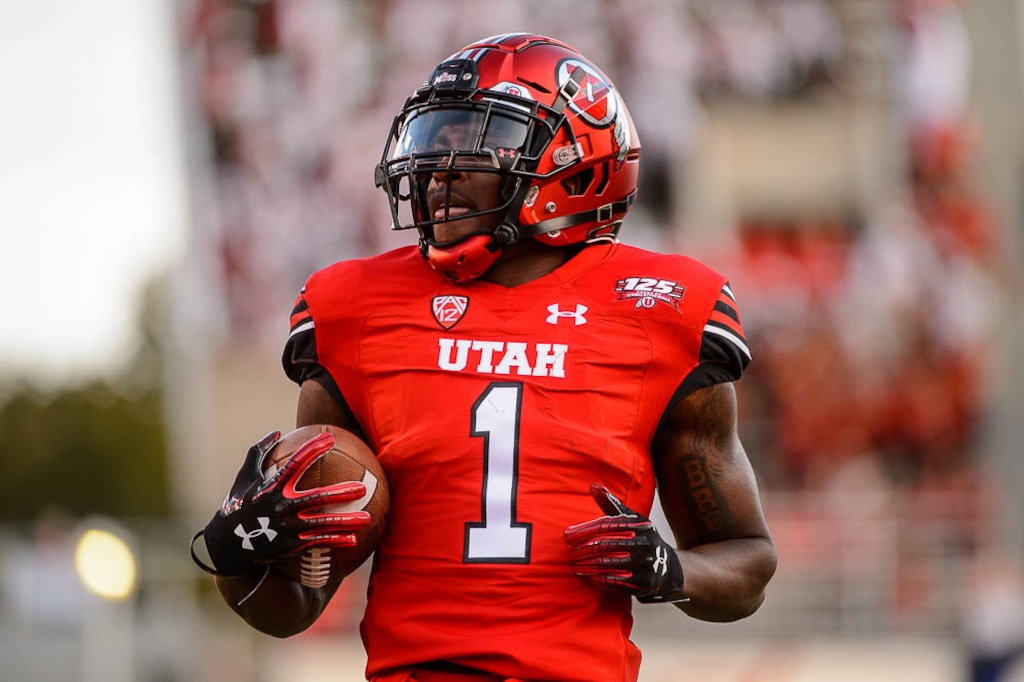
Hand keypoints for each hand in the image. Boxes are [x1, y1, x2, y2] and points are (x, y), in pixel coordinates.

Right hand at [191, 430, 371, 576]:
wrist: (226, 545)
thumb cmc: (238, 504)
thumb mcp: (244, 477)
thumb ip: (259, 452)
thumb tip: (277, 431)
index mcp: (271, 487)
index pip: (294, 465)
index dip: (312, 450)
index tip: (330, 438)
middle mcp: (280, 507)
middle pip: (316, 498)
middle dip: (340, 493)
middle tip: (363, 487)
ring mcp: (286, 528)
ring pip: (321, 524)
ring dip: (345, 522)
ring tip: (367, 519)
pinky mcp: (289, 545)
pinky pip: (316, 543)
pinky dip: (335, 541)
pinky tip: (354, 540)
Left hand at [564, 483, 685, 602]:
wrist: (669, 567)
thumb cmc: (642, 539)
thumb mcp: (631, 519)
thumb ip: (611, 504)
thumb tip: (592, 485)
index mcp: (640, 524)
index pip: (605, 525)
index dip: (583, 530)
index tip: (567, 535)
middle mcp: (645, 542)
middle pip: (605, 545)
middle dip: (583, 549)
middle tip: (569, 552)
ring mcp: (646, 564)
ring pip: (608, 564)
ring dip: (587, 566)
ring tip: (575, 566)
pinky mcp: (644, 582)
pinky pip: (616, 581)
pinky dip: (600, 579)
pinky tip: (590, 577)